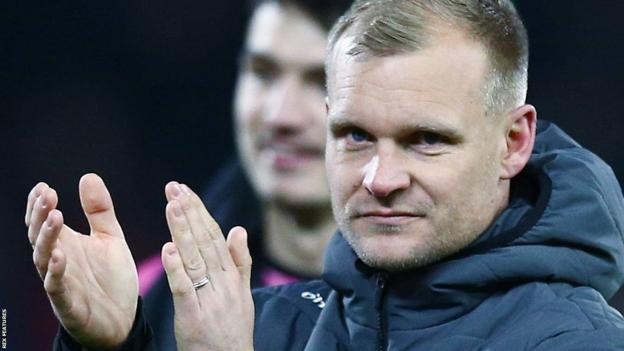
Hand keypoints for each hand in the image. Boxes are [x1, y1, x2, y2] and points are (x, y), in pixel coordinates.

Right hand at [26, 174, 137, 348]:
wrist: (124, 318)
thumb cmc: (112, 277)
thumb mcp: (110, 237)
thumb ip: (99, 211)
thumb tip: (88, 176)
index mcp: (67, 244)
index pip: (44, 221)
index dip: (39, 205)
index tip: (43, 186)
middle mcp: (59, 261)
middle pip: (40, 236)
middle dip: (40, 215)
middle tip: (47, 195)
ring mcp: (62, 282)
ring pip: (44, 259)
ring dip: (47, 238)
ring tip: (55, 217)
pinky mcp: (69, 304)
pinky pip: (57, 287)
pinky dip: (56, 272)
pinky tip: (59, 255)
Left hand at [161, 182, 253, 350]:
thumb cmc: (233, 329)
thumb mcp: (243, 294)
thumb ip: (240, 261)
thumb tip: (238, 229)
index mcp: (232, 275)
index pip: (215, 236)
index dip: (200, 212)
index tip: (186, 190)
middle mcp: (223, 282)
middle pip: (205, 241)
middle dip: (190, 212)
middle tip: (174, 187)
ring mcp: (209, 298)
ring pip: (195, 258)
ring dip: (183, 231)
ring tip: (172, 206)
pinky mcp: (193, 316)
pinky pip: (184, 289)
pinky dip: (176, 269)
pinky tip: (167, 249)